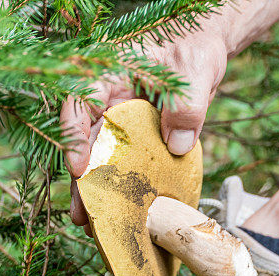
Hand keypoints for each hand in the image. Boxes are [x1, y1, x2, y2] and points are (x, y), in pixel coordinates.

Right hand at [61, 32, 228, 230]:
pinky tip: (123, 212)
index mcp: (110, 76)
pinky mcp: (137, 140)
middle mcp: (109, 103)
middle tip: (83, 212)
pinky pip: (126, 165)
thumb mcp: (193, 71)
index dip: (73, 135)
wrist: (205, 55)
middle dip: (82, 179)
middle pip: (86, 142)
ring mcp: (122, 123)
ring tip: (93, 223)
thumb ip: (186, 104)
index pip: (79, 102)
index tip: (78, 167)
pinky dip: (124, 187)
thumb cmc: (193, 50)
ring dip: (98, 190)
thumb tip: (177, 144)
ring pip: (102, 159)